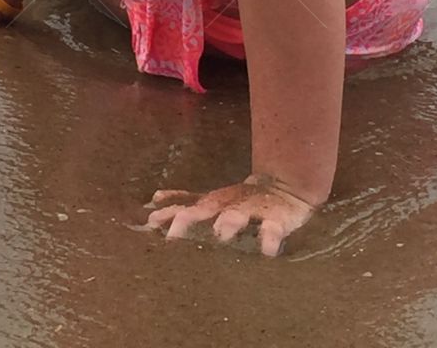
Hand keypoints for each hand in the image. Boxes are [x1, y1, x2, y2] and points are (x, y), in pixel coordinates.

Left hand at [141, 174, 319, 257]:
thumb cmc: (240, 200)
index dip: (169, 214)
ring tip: (221, 233)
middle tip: (173, 234)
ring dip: (229, 222)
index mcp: (212, 202)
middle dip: (189, 220)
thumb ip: (185, 201)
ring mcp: (252, 210)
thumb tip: (153, 199)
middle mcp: (228, 205)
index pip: (186, 207)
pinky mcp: (277, 219)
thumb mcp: (212, 198)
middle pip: (205, 209)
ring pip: (238, 215)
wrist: (285, 186)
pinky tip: (268, 251)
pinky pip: (274, 230)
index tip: (151, 223)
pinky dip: (270, 238)